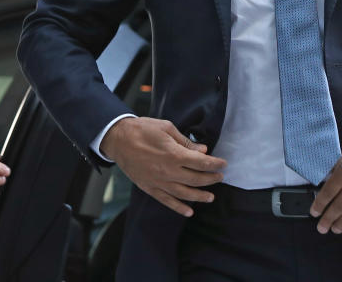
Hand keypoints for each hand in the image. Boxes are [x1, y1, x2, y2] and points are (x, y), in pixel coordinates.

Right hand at [100, 117, 225, 216]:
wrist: (118, 139)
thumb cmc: (143, 129)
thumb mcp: (167, 128)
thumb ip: (186, 141)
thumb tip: (202, 150)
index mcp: (174, 154)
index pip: (201, 162)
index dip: (215, 164)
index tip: (223, 164)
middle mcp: (168, 171)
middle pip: (196, 179)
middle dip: (211, 179)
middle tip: (220, 177)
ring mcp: (158, 182)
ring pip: (184, 194)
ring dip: (200, 196)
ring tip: (210, 197)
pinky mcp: (149, 188)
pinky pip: (166, 201)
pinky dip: (179, 208)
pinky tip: (189, 212)